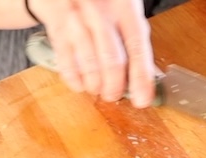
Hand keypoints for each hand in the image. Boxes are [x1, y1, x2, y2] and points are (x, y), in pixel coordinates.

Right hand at [28, 0, 155, 107]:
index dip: (141, 77)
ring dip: (94, 85)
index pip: (137, 47)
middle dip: (114, 87)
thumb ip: (134, 38)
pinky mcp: (57, 26)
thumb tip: (149, 75)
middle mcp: (100, 11)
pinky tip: (80, 82)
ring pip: (88, 65)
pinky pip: (66, 61)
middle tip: (113, 94)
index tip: (142, 100)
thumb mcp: (123, 8)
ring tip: (97, 88)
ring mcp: (76, 18)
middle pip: (112, 61)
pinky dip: (74, 79)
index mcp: (124, 5)